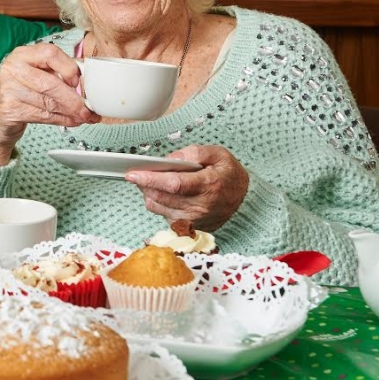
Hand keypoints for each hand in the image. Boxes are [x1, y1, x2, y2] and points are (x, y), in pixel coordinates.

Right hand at [0, 43, 98, 164]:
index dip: (69, 67)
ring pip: (48, 102)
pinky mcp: (9, 109)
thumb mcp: (36, 76)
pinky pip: (42, 115)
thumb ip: (58, 73)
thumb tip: (89, 80)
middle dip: (73, 99)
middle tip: (88, 109)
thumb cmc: (20, 93)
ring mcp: (8, 89)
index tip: (79, 82)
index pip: (50, 52)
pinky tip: (71, 121)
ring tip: (84, 117)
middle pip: (50, 83)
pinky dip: (61, 120)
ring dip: (71, 112)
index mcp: (22, 54)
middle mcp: (13, 68)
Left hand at [125, 145, 248, 231]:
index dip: (150, 179)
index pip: (173, 184)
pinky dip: (158, 203)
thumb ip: (195, 152)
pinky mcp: (188, 227)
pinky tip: (163, 193)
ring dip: (149, 193)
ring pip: (158, 207)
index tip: (133, 173)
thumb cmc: (229, 175)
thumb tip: (172, 158)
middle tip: (139, 173)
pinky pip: (163, 215)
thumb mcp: (219, 155)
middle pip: (161, 196)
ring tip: (151, 181)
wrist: (245, 203)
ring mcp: (194, 219)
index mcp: (208, 185)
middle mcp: (200, 206)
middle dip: (145, 184)